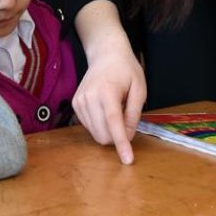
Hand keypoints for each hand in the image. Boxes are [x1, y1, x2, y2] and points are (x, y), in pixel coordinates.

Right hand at [72, 45, 144, 164]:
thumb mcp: (140, 88)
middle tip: (127, 119)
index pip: (114, 123)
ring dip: (109, 130)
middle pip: (103, 134)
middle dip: (117, 137)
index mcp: (107, 92)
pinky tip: (105, 109)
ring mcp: (79, 101)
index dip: (122, 143)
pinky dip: (100, 124)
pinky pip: (90, 127)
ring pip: (96, 134)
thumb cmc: (126, 70)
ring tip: (115, 109)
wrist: (106, 54)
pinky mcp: (75, 104)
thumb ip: (134, 113)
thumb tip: (128, 136)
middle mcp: (89, 97)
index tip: (127, 160)